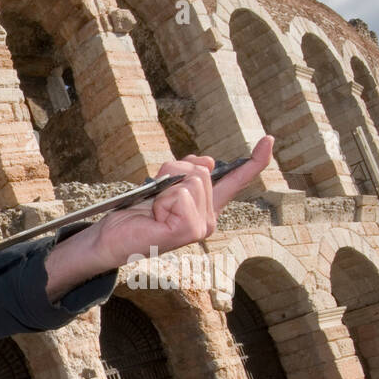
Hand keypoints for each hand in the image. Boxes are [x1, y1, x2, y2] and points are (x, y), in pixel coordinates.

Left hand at [45, 136, 274, 296]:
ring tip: (154, 207)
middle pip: (202, 172)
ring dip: (166, 186)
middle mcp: (208, 219)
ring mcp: (202, 227)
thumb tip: (207, 162)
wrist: (110, 238)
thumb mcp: (163, 185)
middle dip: (173, 173)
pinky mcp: (191, 230)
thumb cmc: (133, 214)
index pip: (233, 181)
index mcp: (204, 208)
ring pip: (193, 180)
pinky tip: (155, 216)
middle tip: (154, 198)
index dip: (253, 161)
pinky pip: (182, 193)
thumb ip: (187, 173)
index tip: (268, 140)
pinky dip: (164, 198)